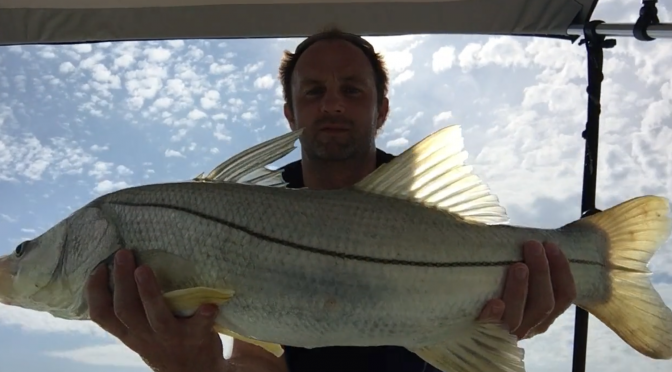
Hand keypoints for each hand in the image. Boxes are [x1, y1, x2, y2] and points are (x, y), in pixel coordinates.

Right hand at [86, 249, 225, 371]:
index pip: (102, 315)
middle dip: (121, 281)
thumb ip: (132, 312)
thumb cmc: (166, 343)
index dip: (95, 292)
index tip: (98, 268)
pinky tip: (209, 304)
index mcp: (130, 333)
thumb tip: (119, 268)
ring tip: (145, 268)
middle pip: (125, 309)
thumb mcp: (141, 334)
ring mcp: (171, 338)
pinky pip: (199, 327)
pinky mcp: (196, 339)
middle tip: (123, 253)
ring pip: (155, 317)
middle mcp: (146, 336)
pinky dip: (204, 316)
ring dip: (149, 292)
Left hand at [477, 241, 576, 339]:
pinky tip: (495, 302)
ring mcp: (508, 333)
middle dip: (542, 272)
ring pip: (520, 315)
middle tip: (533, 246)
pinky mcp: (485, 336)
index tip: (551, 245)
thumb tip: (526, 237)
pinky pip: (492, 329)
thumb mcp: (514, 280)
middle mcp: (530, 325)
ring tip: (518, 266)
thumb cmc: (494, 291)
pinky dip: (495, 316)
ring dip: (521, 289)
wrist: (465, 327)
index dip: (562, 270)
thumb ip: (525, 265)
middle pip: (544, 304)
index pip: (564, 296)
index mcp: (543, 313)